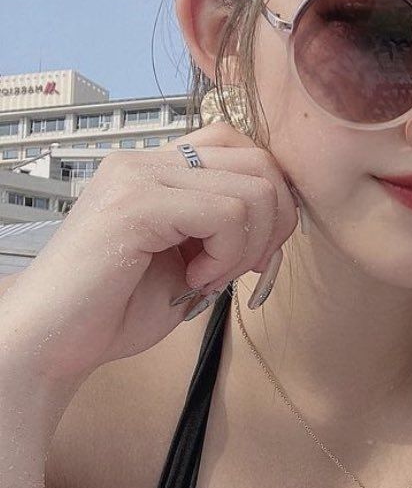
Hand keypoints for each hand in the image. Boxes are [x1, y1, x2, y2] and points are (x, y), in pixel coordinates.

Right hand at [0, 119, 296, 386]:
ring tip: (206, 278)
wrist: (53, 338)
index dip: (271, 201)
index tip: (254, 254)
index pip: (245, 149)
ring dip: (247, 247)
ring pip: (255, 189)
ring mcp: (139, 175)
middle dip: (274, 225)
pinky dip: (226, 256)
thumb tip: (282, 218)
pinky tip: (193, 281)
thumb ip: (228, 229)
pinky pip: (227, 214)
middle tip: (242, 269)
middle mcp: (147, 159)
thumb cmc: (117, 307)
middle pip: (261, 161)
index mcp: (158, 168)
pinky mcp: (137, 202)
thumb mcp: (191, 260)